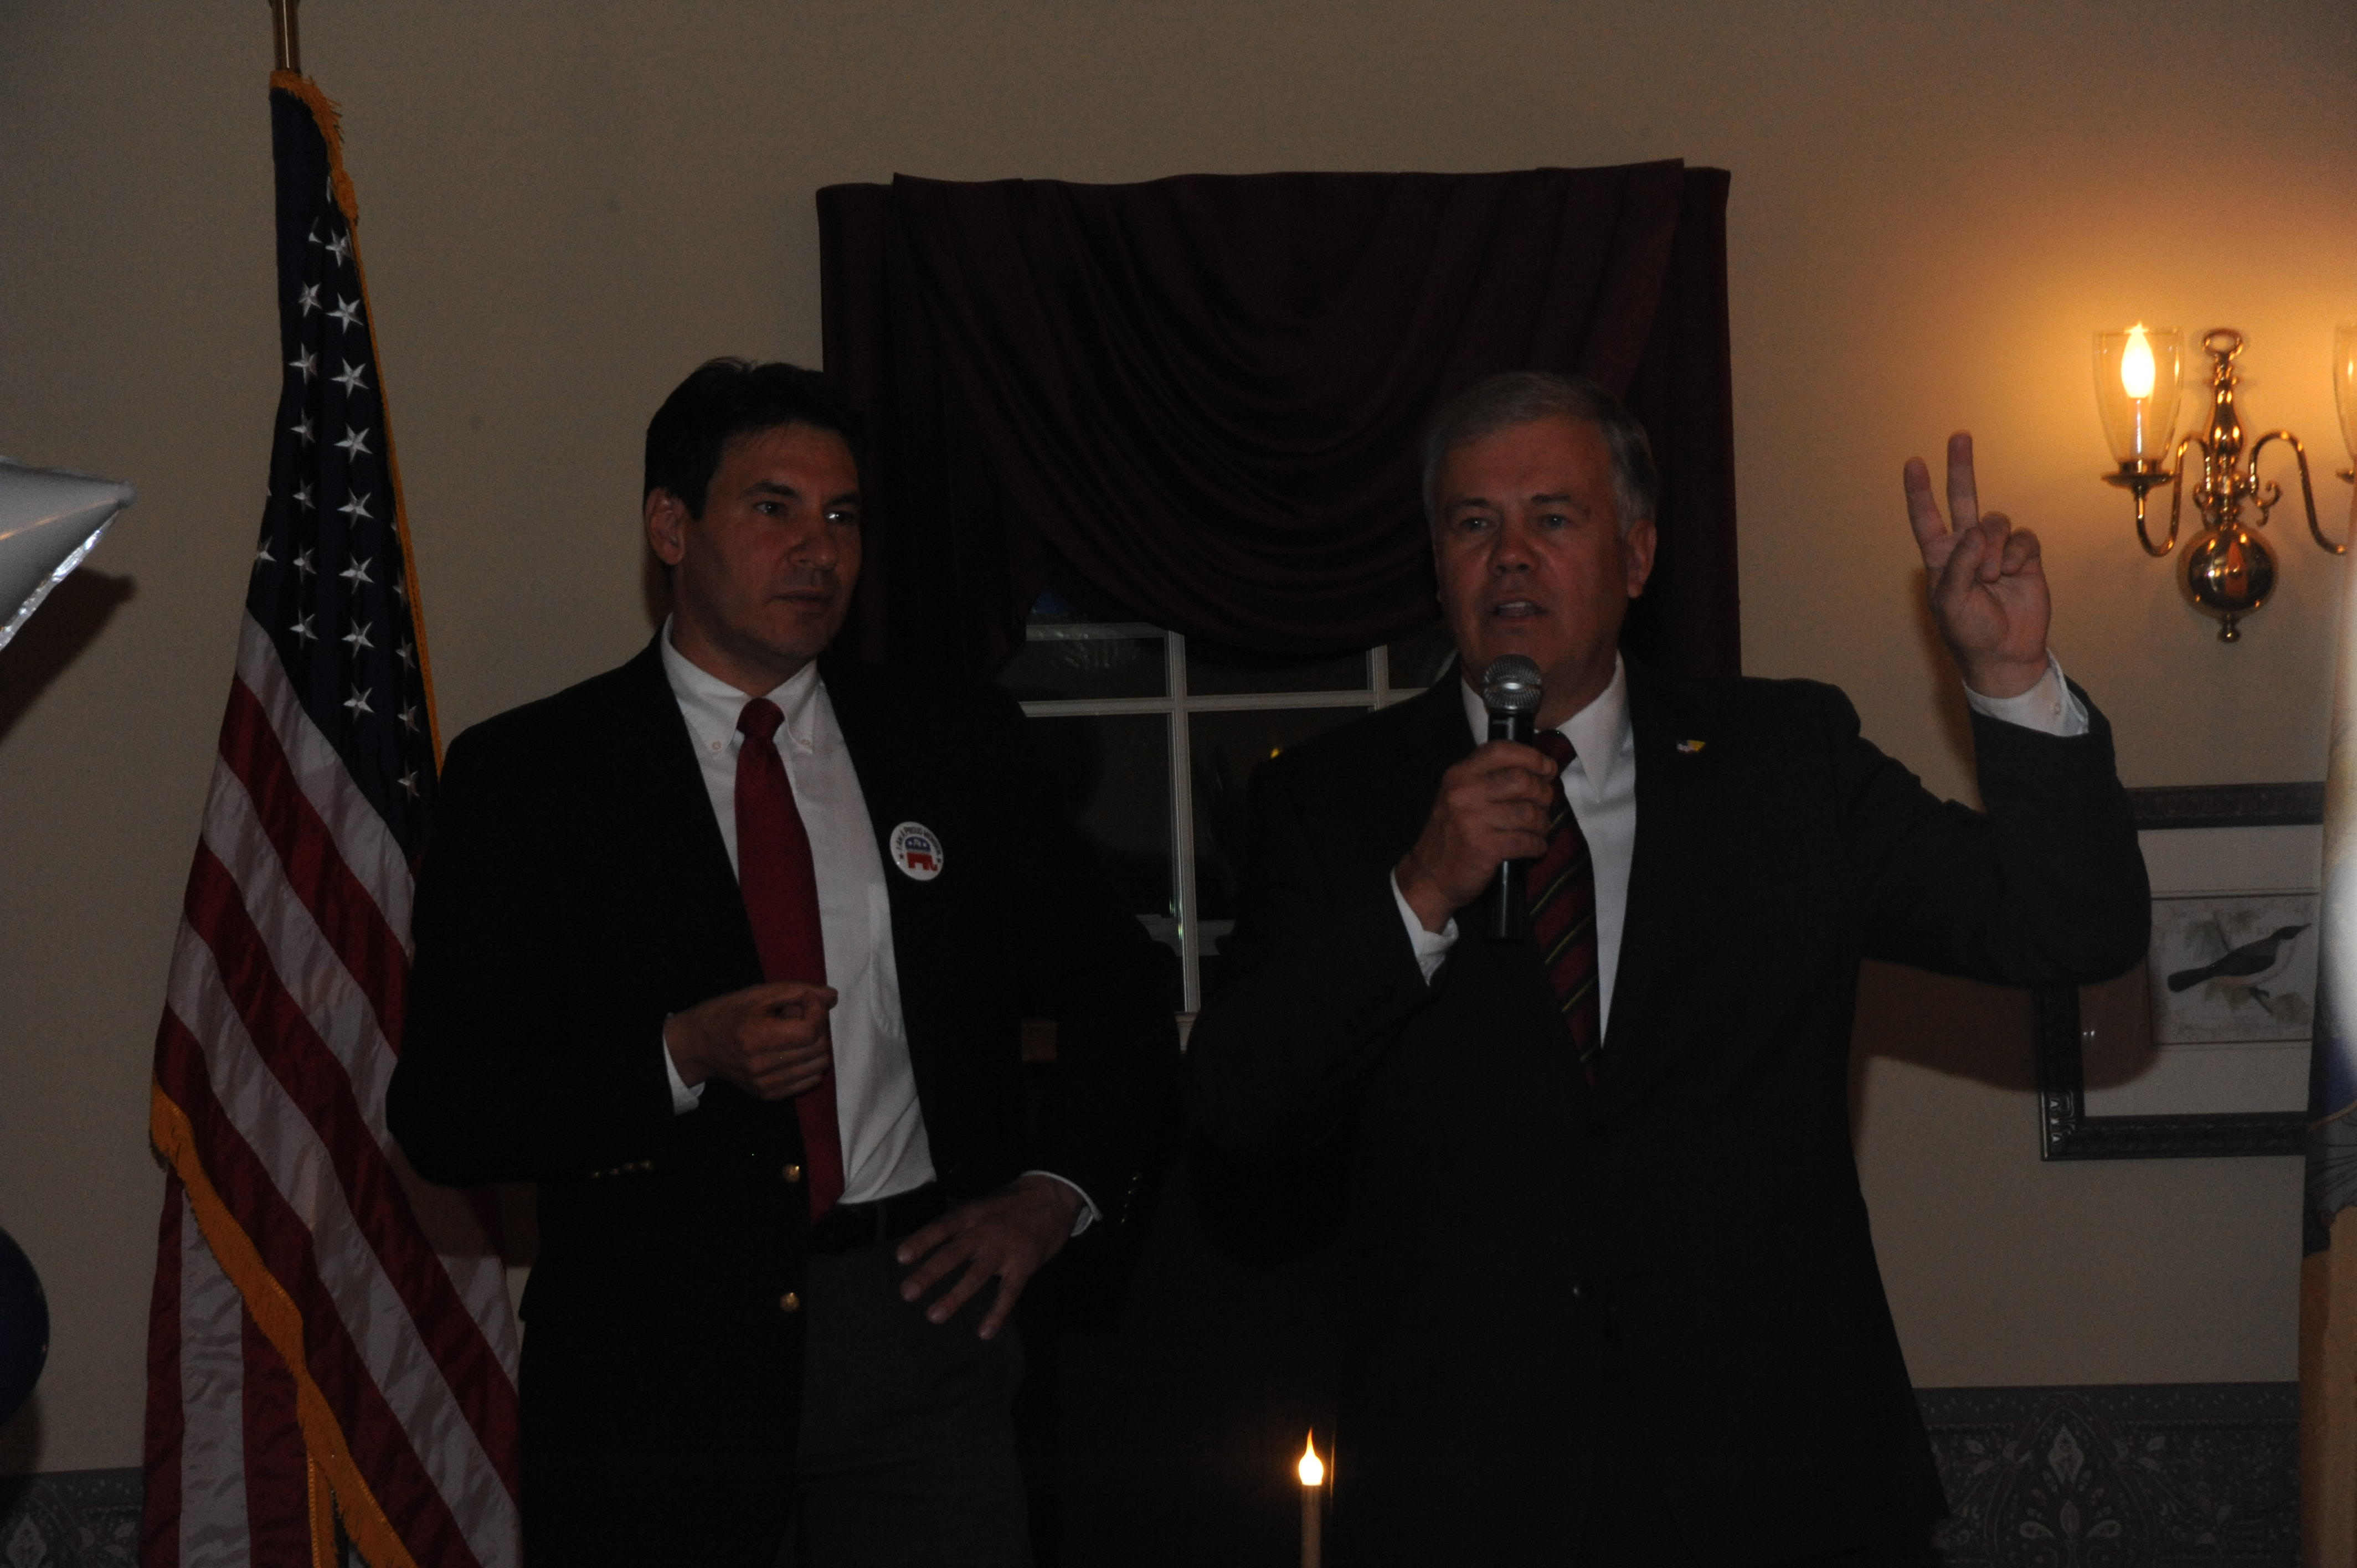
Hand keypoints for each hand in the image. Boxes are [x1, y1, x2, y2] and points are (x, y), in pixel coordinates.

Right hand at [663, 981, 836, 1100]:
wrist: (699, 1046)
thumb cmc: (728, 1013)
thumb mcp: (758, 993)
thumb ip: (797, 992)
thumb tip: (832, 996)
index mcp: (756, 1036)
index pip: (810, 1030)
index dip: (817, 1012)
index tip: (806, 1001)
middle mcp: (761, 1065)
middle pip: (818, 1048)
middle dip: (818, 1027)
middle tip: (798, 1016)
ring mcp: (765, 1084)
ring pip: (818, 1066)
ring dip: (816, 1046)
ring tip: (794, 1034)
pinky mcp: (768, 1094)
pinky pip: (809, 1081)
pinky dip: (809, 1063)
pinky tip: (792, 1050)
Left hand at [894, 1174, 1083, 1339]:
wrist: (1052, 1197)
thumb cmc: (1010, 1204)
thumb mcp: (982, 1204)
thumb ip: (961, 1225)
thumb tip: (930, 1246)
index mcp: (971, 1215)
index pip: (942, 1227)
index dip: (922, 1241)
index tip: (902, 1258)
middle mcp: (984, 1232)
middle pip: (953, 1254)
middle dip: (929, 1274)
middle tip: (907, 1294)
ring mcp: (1004, 1249)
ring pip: (975, 1276)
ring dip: (954, 1297)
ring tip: (934, 1316)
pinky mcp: (1024, 1265)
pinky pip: (1008, 1293)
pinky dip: (997, 1314)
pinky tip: (985, 1333)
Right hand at [1393, 741, 1557, 931]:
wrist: (1430, 875)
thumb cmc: (1452, 834)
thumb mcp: (1461, 796)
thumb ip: (1492, 778)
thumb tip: (1541, 769)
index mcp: (1459, 775)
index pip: (1501, 750)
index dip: (1532, 756)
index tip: (1547, 767)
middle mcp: (1464, 793)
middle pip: (1523, 780)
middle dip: (1543, 793)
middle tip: (1545, 804)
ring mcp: (1472, 820)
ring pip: (1529, 813)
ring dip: (1542, 823)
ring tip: (1538, 829)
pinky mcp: (1484, 848)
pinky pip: (1527, 841)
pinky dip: (1538, 845)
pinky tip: (1534, 847)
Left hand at [1903, 432, 2050, 697]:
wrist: (2006, 652)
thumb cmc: (1970, 632)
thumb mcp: (1951, 603)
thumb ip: (1959, 566)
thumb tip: (1974, 532)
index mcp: (1940, 557)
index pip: (1926, 518)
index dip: (1919, 491)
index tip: (1913, 463)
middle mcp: (1967, 547)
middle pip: (1963, 498)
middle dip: (1960, 468)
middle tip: (1959, 436)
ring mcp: (1997, 550)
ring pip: (1996, 522)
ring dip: (1995, 549)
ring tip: (1993, 578)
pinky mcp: (2025, 556)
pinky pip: (2023, 538)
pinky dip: (2018, 555)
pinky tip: (2014, 574)